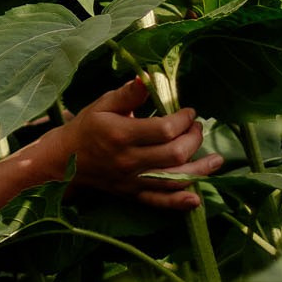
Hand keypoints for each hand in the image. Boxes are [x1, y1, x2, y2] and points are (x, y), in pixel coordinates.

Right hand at [56, 77, 226, 211]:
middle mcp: (129, 161)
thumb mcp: (103, 104)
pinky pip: (159, 202)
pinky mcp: (133, 194)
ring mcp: (132, 181)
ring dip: (200, 170)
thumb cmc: (87, 127)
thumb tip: (148, 78)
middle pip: (174, 155)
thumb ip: (128, 94)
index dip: (183, 120)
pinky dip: (179, 202)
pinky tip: (197, 198)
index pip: (165, 130)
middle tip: (198, 128)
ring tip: (217, 159)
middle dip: (194, 140)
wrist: (64, 160)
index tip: (189, 112)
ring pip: (173, 180)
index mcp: (122, 135)